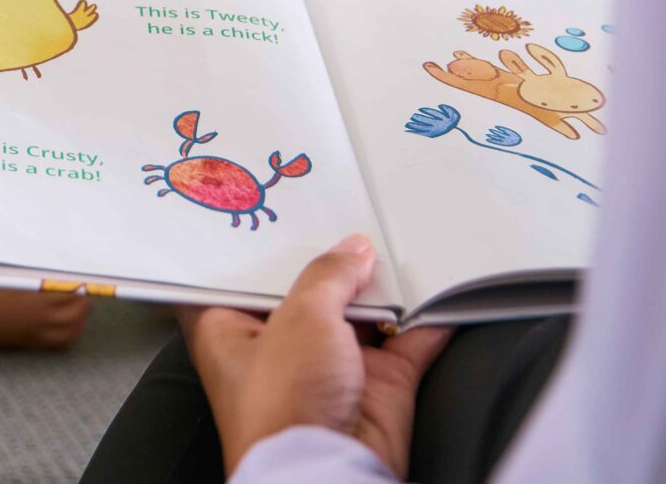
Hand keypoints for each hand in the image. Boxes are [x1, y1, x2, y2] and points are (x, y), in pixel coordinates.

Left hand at [177, 234, 450, 478]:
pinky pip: (406, 346)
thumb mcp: (300, 318)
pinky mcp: (376, 389)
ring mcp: (328, 368)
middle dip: (329, 262)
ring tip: (394, 245)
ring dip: (380, 289)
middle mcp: (277, 348)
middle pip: (305, 290)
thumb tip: (350, 252)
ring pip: (359, 315)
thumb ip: (327, 277)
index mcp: (229, 330)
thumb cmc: (281, 411)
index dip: (254, 247)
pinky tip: (436, 293)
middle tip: (347, 219)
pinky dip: (424, 323)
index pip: (235, 277)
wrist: (329, 474)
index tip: (272, 209)